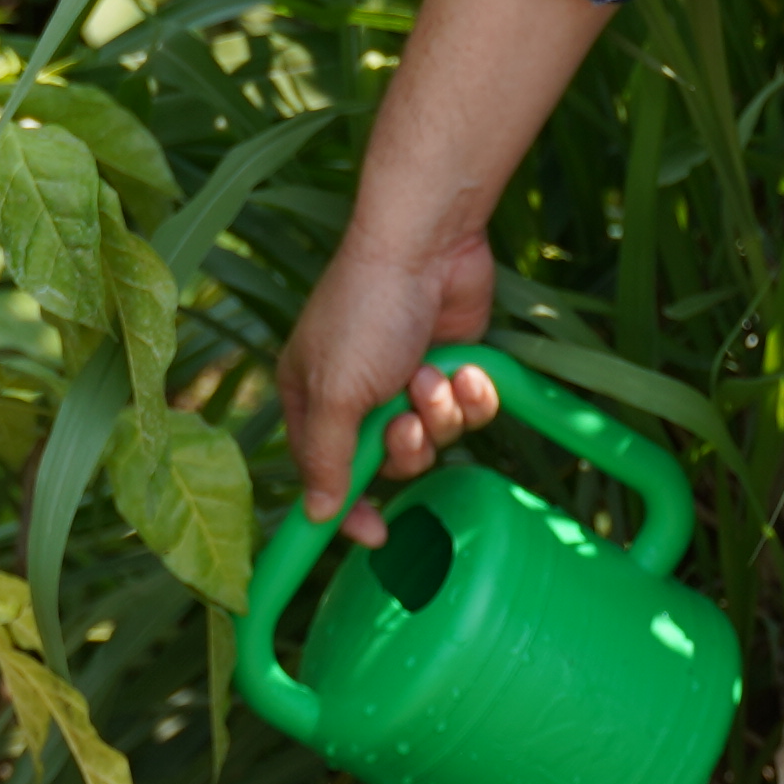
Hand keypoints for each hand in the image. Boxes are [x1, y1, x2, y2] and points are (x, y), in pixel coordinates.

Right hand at [279, 232, 503, 543]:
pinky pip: (470, 412)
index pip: (325, 475)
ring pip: (437, 440)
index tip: (375, 537)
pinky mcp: (451, 368)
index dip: (349, 509)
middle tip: (409, 417)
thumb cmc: (365, 312)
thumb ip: (325, 459)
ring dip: (442, 413)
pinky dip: (471, 395)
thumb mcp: (333, 393)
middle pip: (390, 464)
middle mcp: (358, 396)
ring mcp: (407, 382)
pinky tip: (465, 367)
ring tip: (435, 374)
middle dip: (409, 446)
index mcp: (312, 400)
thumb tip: (316, 515)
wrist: (428, 247)